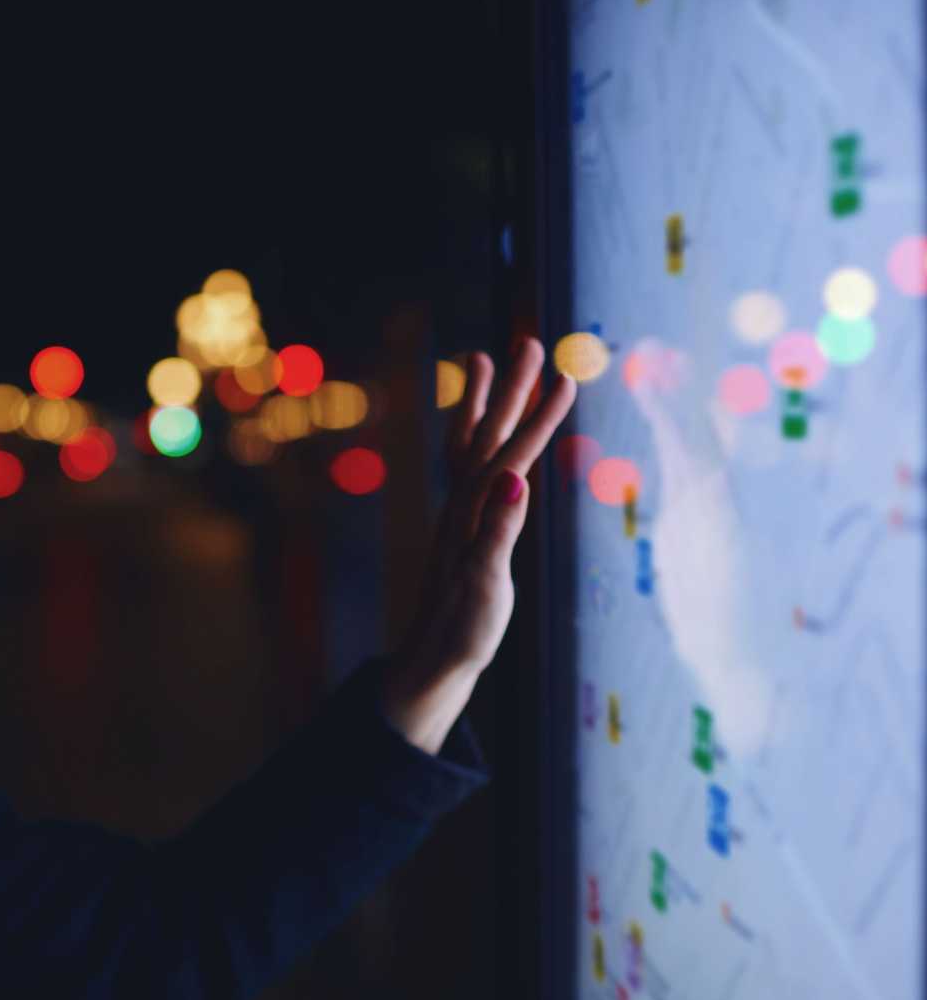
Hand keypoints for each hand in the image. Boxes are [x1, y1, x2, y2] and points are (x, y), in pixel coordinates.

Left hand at [382, 337, 577, 736]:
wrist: (433, 658)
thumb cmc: (462, 629)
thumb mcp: (487, 583)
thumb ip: (498, 531)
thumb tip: (514, 480)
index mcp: (474, 512)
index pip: (513, 453)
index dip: (540, 416)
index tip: (567, 376)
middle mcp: (464, 504)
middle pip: (489, 433)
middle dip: (513, 388)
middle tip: (530, 341)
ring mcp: (461, 513)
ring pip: (472, 443)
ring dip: (484, 401)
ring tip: (485, 360)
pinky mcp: (464, 527)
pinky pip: (470, 468)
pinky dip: (478, 438)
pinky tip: (487, 433)